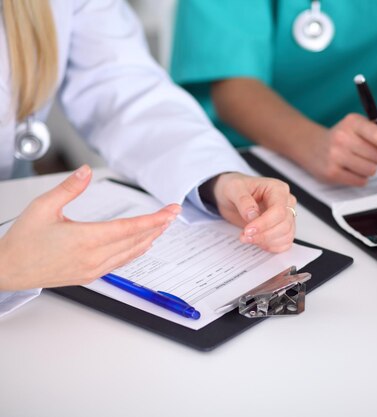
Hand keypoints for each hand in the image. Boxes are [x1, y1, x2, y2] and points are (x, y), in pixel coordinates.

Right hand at [0, 165, 179, 290]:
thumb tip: (86, 171)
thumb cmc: (22, 241)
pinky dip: (136, 251)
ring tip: (163, 226)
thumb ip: (69, 188)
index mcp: (85, 239)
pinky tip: (143, 245)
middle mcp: (93, 257)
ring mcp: (93, 269)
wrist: (7, 270)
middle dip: (158, 226)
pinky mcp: (89, 275)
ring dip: (150, 239)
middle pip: (136, 240)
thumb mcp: (43, 207)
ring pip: (131, 253)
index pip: (130, 228)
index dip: (154, 219)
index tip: (171, 211)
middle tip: (173, 213)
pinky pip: (120, 263)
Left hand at [209, 173, 295, 252]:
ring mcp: (286, 216)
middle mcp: (285, 202)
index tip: (248, 230)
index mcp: (277, 189)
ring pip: (286, 235)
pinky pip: (285, 242)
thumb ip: (243, 200)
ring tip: (248, 238)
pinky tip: (258, 242)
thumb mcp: (233, 189)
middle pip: (284, 225)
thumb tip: (252, 215)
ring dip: (266, 242)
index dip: (264, 224)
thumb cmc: (235, 188)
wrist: (232, 197)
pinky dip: (272, 246)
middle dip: (263, 235)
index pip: (279, 210)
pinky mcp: (282, 228)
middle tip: (245, 236)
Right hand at [302, 113, 376, 185]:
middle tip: (367, 152)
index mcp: (352, 122)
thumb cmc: (343, 136)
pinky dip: (360, 177)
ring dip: (370, 168)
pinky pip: (361, 181)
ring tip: (358, 160)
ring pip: (371, 170)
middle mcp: (342, 138)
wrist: (312, 146)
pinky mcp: (332, 173)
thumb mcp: (363, 127)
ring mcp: (335, 156)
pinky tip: (351, 169)